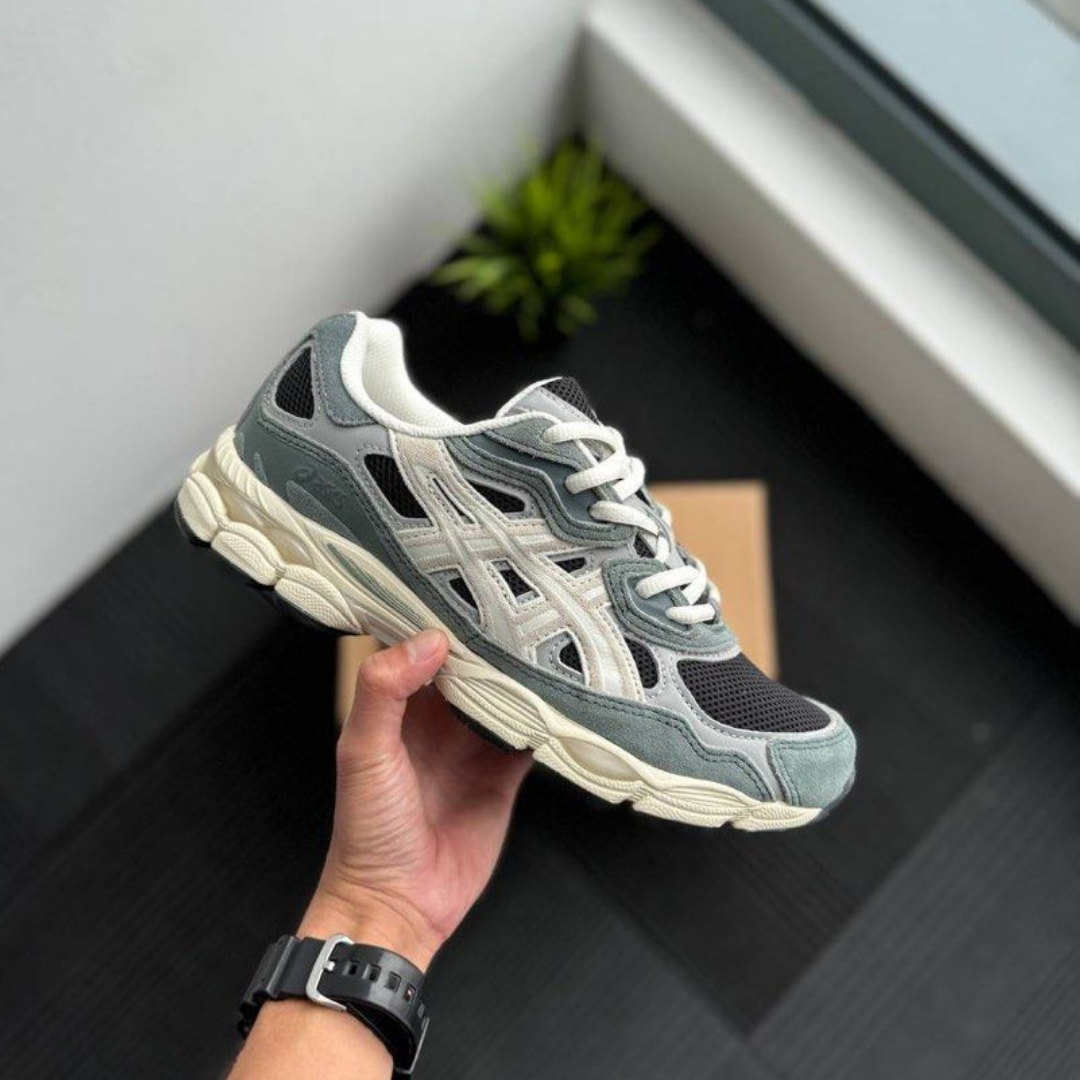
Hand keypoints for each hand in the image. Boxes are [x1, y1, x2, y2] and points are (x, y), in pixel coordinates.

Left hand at [300, 629, 531, 968]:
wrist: (398, 904)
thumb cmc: (367, 831)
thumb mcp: (363, 751)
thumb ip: (384, 691)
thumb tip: (427, 640)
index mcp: (400, 708)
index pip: (423, 649)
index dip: (441, 617)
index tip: (467, 585)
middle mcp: (438, 721)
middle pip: (471, 667)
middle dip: (492, 639)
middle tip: (523, 601)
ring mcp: (473, 747)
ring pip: (505, 695)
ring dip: (523, 674)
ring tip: (549, 636)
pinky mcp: (503, 776)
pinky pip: (529, 737)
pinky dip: (546, 718)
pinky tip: (563, 695)